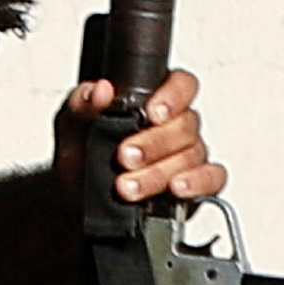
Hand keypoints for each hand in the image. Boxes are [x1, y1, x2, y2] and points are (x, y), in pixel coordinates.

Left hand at [57, 69, 221, 208]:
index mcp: (153, 100)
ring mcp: (188, 154)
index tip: (153, 112)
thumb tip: (99, 90)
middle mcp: (176, 125)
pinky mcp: (195, 183)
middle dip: (154, 143)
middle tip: (125, 156)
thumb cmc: (82, 157)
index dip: (173, 96)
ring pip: (191, 155)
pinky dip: (197, 182)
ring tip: (128, 186)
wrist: (77, 199)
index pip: (181, 84)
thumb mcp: (72, 126)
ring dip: (158, 172)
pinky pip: (212, 178)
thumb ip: (82, 104)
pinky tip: (175, 188)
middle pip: (184, 125)